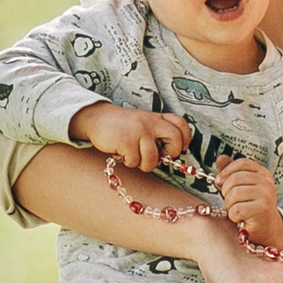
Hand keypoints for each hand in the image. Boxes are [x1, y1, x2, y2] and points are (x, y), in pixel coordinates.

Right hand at [71, 104, 192, 173]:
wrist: (97, 119)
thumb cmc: (122, 126)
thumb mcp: (142, 122)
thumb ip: (157, 132)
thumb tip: (170, 155)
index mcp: (156, 117)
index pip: (181, 124)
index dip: (185, 138)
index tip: (181, 148)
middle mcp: (150, 122)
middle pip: (175, 139)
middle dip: (171, 153)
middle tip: (160, 157)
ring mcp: (139, 131)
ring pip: (153, 158)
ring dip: (145, 164)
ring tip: (135, 158)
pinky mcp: (126, 141)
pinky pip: (134, 161)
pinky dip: (129, 162)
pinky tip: (122, 154)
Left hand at [214, 157, 282, 250]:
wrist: (267, 230)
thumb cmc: (250, 207)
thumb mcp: (241, 187)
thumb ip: (231, 172)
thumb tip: (220, 158)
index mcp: (262, 173)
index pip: (241, 163)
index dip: (226, 171)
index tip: (219, 182)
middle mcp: (266, 182)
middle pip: (234, 179)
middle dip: (226, 192)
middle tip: (231, 202)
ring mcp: (266, 195)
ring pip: (233, 194)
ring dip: (229, 205)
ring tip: (237, 210)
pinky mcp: (261, 210)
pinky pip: (236, 209)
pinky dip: (233, 216)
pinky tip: (240, 219)